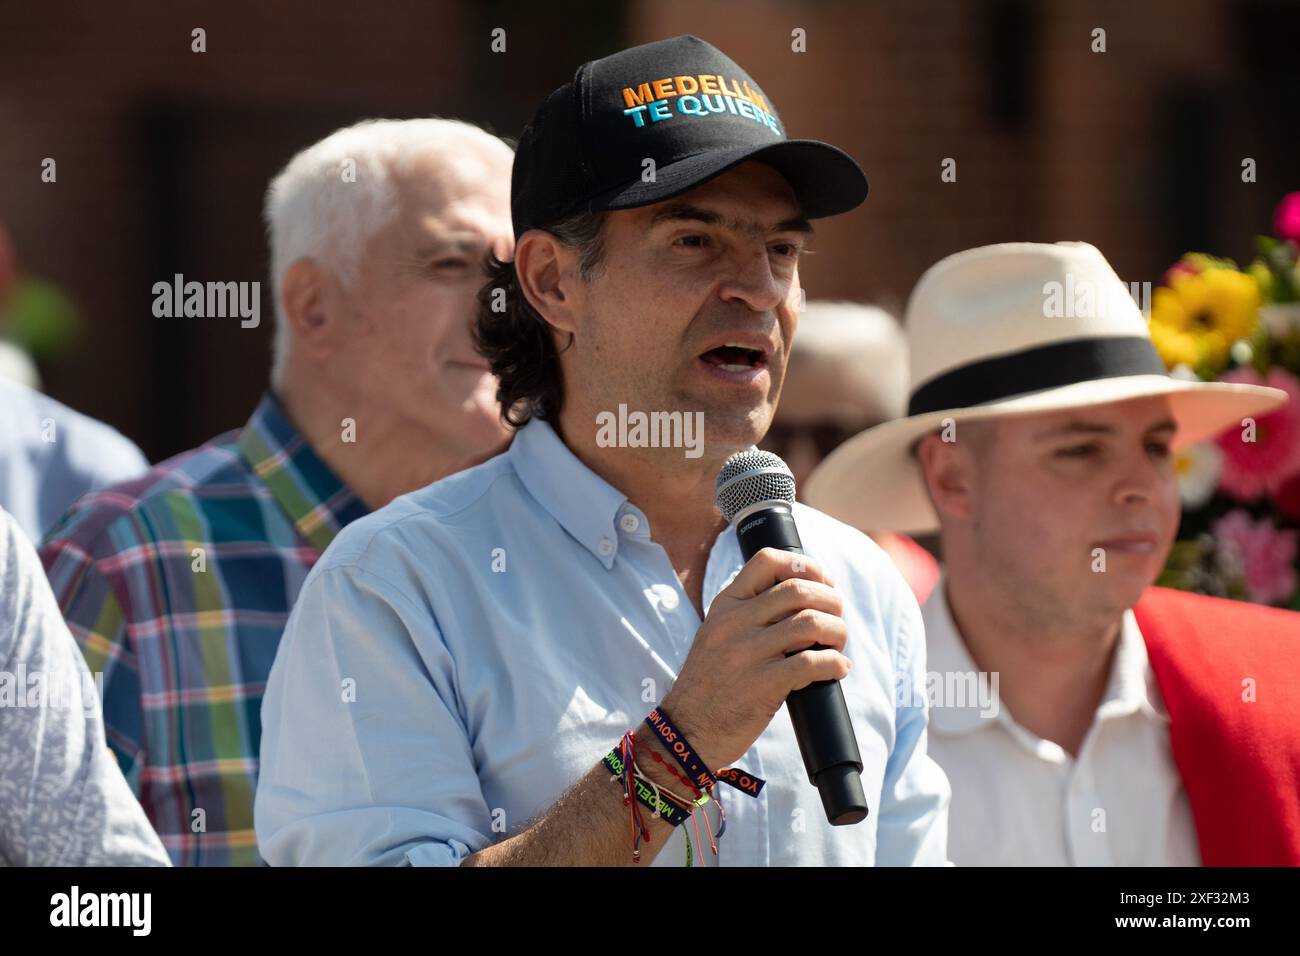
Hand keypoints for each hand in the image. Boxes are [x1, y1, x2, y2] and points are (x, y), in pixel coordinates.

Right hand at [656, 548, 849, 771]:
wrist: (687, 730)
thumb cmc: (711, 684)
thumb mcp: (717, 634)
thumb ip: (749, 614)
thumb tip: (805, 597)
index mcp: (726, 606)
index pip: (767, 560)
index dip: (806, 565)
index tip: (824, 583)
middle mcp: (735, 623)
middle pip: (798, 590)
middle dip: (831, 602)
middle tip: (836, 621)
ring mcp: (747, 653)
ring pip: (811, 623)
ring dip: (837, 632)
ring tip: (837, 647)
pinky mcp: (762, 685)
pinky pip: (812, 663)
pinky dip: (835, 664)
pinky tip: (837, 670)